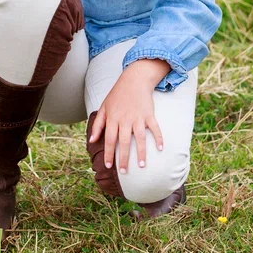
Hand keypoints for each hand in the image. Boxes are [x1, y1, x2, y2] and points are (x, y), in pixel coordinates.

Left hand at [88, 59, 167, 173]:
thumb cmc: (117, 95)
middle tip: (124, 172)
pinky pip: (155, 128)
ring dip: (141, 152)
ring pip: (139, 138)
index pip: (110, 139)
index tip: (108, 166)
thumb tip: (92, 140)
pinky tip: (161, 148)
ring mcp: (138, 117)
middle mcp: (125, 119)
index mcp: (112, 118)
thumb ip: (97, 124)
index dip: (109, 153)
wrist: (134, 80)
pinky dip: (158, 138)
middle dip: (123, 158)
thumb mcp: (104, 107)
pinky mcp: (149, 114)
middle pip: (123, 142)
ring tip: (141, 166)